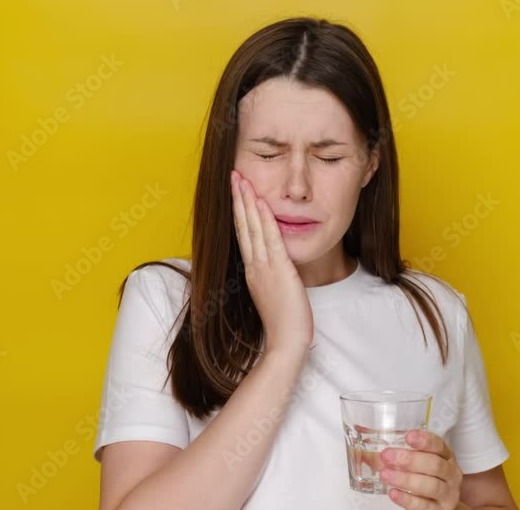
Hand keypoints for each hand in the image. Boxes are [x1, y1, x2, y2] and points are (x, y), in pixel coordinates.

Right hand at [230, 169, 313, 354]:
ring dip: (247, 201)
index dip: (239, 212)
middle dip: (238, 199)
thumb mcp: (276, 296)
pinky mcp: (279, 270)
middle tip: (233, 175)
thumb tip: (276, 269)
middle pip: (243, 226)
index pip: (244, 236)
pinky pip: (270, 239)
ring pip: (252, 228)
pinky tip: (262, 202)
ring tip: (241, 179)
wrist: (286, 344)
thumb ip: (273, 279)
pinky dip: (264, 219)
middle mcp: (255, 267)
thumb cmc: (285, 325)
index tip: (237, 193)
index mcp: (253, 273)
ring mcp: (264, 268)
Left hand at [379, 429, 463, 508]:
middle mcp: (450, 473)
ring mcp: (447, 493)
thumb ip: (396, 454)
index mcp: (446, 456)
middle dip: (409, 460)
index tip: (408, 436)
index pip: (439, 445)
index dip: (424, 440)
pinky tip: (393, 493)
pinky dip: (407, 499)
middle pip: (434, 465)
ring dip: (406, 479)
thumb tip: (362, 446)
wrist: (443, 503)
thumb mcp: (420, 462)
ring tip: (386, 475)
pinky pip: (424, 506)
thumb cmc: (429, 478)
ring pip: (430, 486)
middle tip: (387, 456)